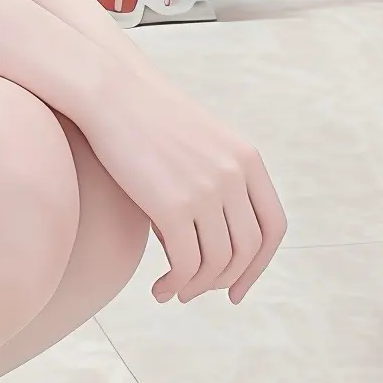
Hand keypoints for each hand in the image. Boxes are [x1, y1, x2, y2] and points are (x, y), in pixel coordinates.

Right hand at [75, 50, 285, 304]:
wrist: (109, 90)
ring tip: (174, 292)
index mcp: (247, 158)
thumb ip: (211, 187)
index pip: (273, 227)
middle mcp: (234, 174)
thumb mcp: (195, 145)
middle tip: (197, 292)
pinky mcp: (173, 205)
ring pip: (217, 263)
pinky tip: (158, 288)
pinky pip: (186, 264)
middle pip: (247, 250)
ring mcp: (206, 190)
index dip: (260, 265)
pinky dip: (176, 284)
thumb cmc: (143, 117)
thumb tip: (201, 249)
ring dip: (196, 287)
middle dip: (225, 281)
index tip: (238, 287)